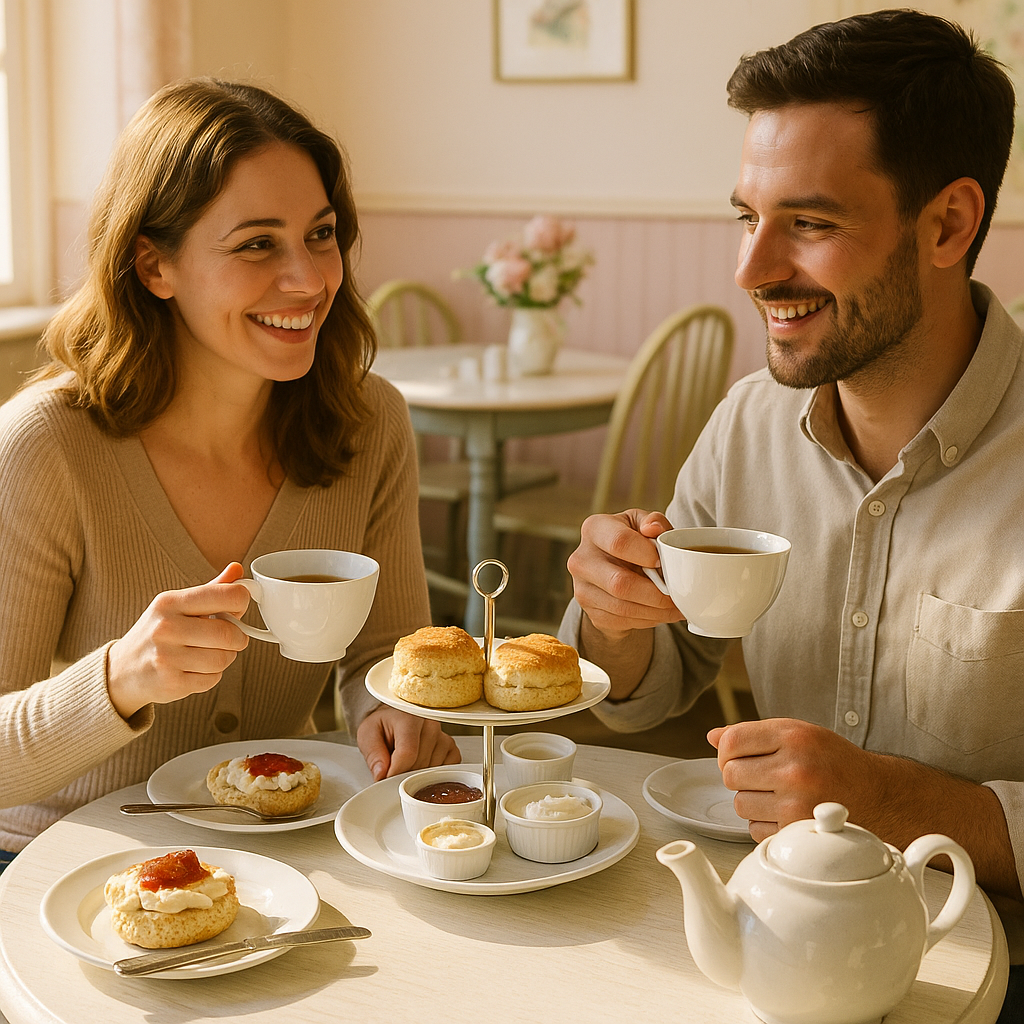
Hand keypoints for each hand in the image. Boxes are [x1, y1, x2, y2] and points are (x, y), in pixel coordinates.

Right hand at [107, 563, 251, 718]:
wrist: (122, 669)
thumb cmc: (158, 632)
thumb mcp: (177, 605)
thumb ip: (211, 590)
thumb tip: (237, 569)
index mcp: (170, 602)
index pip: (225, 595)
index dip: (241, 601)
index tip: (238, 607)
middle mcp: (166, 627)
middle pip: (228, 633)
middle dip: (237, 637)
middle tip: (231, 638)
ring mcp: (166, 657)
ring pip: (223, 658)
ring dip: (225, 658)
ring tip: (210, 653)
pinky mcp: (171, 683)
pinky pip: (213, 679)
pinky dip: (212, 676)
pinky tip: (195, 669)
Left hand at [356, 706, 460, 780]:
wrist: (395, 718)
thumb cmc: (383, 726)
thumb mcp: (368, 735)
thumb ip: (373, 754)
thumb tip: (382, 775)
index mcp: (409, 717)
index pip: (408, 753)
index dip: (395, 772)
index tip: (385, 778)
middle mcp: (430, 724)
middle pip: (420, 764)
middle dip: (404, 774)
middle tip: (393, 768)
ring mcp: (443, 735)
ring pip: (434, 768)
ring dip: (418, 774)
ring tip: (407, 763)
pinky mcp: (450, 746)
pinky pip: (448, 767)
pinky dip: (435, 774)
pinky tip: (422, 766)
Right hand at [567, 509, 682, 637]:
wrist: (612, 569)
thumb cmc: (632, 541)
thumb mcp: (643, 524)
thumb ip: (654, 521)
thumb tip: (653, 528)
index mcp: (594, 529)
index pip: (620, 542)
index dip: (647, 554)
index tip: (663, 562)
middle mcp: (581, 559)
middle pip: (620, 583)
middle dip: (656, 593)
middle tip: (678, 594)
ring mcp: (582, 589)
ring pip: (623, 607)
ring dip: (656, 610)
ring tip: (677, 605)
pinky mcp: (590, 612)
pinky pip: (623, 621)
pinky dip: (649, 620)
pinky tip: (662, 612)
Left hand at [708, 718, 885, 842]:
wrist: (881, 796)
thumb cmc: (834, 762)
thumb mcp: (800, 734)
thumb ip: (754, 733)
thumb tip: (712, 736)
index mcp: (794, 736)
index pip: (732, 741)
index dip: (726, 751)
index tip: (737, 757)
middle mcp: (795, 768)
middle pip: (730, 774)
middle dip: (739, 777)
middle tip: (762, 778)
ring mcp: (797, 803)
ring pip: (739, 804)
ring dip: (752, 802)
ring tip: (778, 796)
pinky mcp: (799, 832)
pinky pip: (754, 829)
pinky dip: (764, 825)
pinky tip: (786, 814)